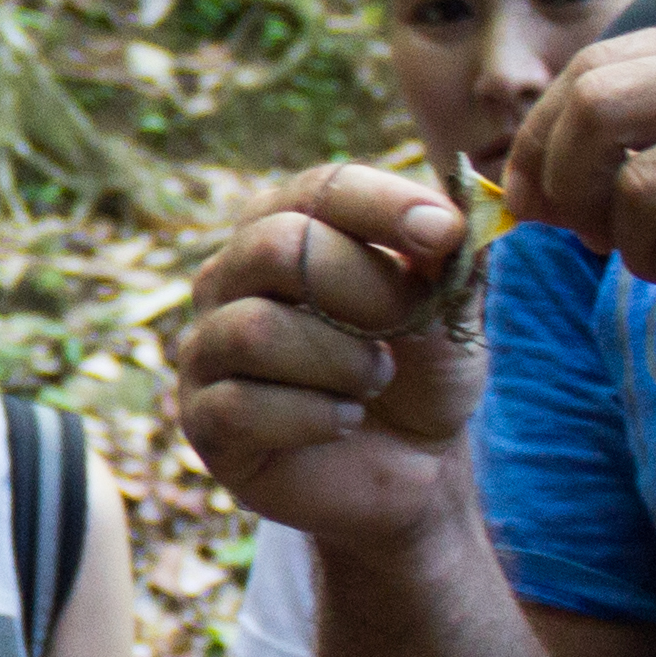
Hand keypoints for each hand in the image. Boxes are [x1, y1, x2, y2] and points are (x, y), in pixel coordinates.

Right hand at [172, 164, 486, 547]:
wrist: (412, 467)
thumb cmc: (421, 372)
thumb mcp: (451, 312)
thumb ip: (447, 262)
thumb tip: (447, 218)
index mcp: (286, 227)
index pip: (319, 189)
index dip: (383, 206)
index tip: (445, 233)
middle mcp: (230, 277)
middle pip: (275, 247)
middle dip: (361, 289)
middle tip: (407, 326)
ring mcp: (208, 348)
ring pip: (256, 330)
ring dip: (340, 361)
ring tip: (374, 382)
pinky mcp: (203, 419)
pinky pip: (242, 406)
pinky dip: (316, 417)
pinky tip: (344, 423)